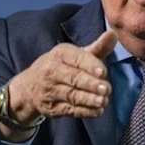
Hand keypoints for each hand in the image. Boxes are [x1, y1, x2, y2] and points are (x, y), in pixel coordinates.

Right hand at [2, 30, 117, 136]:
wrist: (29, 86)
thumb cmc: (61, 66)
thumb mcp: (76, 54)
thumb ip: (97, 47)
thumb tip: (114, 34)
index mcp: (60, 53)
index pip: (76, 58)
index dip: (89, 65)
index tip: (102, 72)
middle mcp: (52, 70)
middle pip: (73, 78)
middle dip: (90, 84)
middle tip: (106, 89)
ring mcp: (50, 90)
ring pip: (71, 95)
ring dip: (88, 99)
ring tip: (103, 101)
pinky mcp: (51, 107)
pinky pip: (69, 110)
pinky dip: (84, 111)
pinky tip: (97, 111)